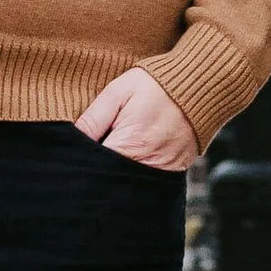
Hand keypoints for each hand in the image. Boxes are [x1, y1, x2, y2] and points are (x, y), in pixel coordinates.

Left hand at [75, 67, 197, 170]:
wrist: (199, 85)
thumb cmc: (155, 85)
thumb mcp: (118, 92)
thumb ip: (93, 119)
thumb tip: (71, 140)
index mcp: (129, 145)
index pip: (93, 168)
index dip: (81, 164)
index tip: (73, 158)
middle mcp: (147, 165)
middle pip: (110, 181)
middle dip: (97, 172)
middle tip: (90, 159)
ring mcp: (162, 172)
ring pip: (127, 185)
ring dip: (115, 175)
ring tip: (111, 156)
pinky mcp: (174, 173)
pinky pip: (147, 182)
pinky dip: (134, 175)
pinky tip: (128, 161)